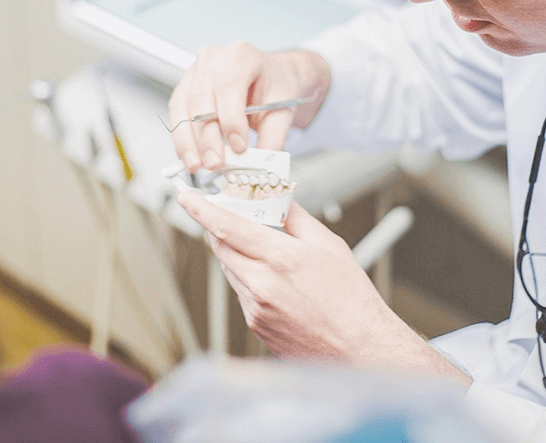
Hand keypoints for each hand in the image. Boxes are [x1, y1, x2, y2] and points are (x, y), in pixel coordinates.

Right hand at [168, 42, 329, 171]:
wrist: (269, 75)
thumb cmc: (273, 86)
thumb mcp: (283, 109)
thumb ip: (273, 136)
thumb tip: (260, 161)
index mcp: (241, 56)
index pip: (229, 88)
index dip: (231, 121)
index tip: (238, 147)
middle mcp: (214, 59)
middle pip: (201, 100)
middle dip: (206, 138)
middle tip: (215, 163)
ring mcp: (195, 71)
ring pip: (183, 108)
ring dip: (188, 141)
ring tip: (198, 165)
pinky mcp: (185, 87)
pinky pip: (177, 113)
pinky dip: (182, 138)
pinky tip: (190, 155)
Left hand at [176, 191, 471, 384]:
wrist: (358, 347)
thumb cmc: (350, 299)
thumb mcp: (328, 245)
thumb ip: (296, 219)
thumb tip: (277, 199)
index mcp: (281, 259)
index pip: (228, 226)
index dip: (202, 209)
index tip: (187, 197)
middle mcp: (262, 284)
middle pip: (222, 246)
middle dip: (222, 228)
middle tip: (236, 215)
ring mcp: (255, 308)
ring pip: (230, 269)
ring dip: (239, 253)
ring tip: (270, 253)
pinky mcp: (255, 324)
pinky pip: (241, 291)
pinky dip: (250, 278)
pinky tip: (277, 281)